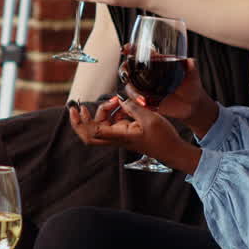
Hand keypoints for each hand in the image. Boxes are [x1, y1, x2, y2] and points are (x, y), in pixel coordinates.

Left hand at [68, 97, 195, 171]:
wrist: (172, 150)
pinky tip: (123, 106)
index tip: (79, 109)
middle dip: (80, 122)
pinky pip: (112, 122)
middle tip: (76, 108)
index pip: (95, 132)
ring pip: (101, 124)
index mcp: (120, 136)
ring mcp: (119, 136)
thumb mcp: (149, 117)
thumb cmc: (162, 137)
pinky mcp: (125, 133)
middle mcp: (116, 138)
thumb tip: (120, 98)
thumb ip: (132, 106)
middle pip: (90, 134)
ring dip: (103, 111)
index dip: (83, 122)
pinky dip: (113, 113)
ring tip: (115, 101)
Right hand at [121, 58, 216, 135]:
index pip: (141, 53)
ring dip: (133, 92)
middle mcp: (147, 74)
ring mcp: (144, 87)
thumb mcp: (193, 75)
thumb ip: (192, 67)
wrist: (192, 105)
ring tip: (144, 100)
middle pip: (128, 68)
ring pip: (129, 86)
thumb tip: (190, 61)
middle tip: (126, 75)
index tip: (126, 49)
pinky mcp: (145, 100)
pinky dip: (137, 101)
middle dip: (123, 70)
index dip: (131, 49)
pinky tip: (145, 103)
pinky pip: (135, 100)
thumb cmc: (192, 85)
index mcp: (157, 63)